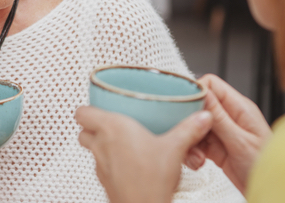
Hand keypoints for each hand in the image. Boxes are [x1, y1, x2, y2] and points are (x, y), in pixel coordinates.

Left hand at [76, 106, 212, 202]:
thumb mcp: (175, 148)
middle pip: (83, 130)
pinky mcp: (105, 181)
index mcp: (112, 128)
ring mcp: (100, 165)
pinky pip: (102, 166)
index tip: (101, 104)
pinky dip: (110, 162)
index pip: (82, 112)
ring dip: (101, 144)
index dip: (89, 107)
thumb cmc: (151, 180)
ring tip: (121, 142)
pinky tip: (129, 163)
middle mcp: (101, 145)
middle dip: (93, 125)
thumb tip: (202, 117)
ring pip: (91, 149)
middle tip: (110, 122)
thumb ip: (189, 129)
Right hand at [184, 74, 271, 193]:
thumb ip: (219, 117)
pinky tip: (198, 162)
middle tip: (189, 135)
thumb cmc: (268, 168)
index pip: (212, 85)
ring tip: (196, 156)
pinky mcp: (216, 148)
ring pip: (195, 126)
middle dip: (190, 122)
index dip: (195, 92)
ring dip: (191, 141)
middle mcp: (231, 117)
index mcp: (240, 108)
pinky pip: (197, 142)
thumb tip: (201, 92)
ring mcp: (223, 132)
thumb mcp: (241, 142)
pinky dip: (193, 152)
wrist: (271, 192)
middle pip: (199, 106)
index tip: (185, 107)